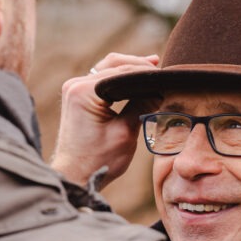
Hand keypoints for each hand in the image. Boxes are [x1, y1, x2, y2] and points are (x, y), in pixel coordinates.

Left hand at [50, 53, 160, 188]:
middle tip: (161, 67)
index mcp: (84, 92)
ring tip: (152, 68)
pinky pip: (101, 80)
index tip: (166, 75)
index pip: (122, 72)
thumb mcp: (126, 133)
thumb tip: (161, 89)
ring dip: (128, 70)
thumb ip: (142, 106)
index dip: (146, 73)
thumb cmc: (98, 160)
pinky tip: (135, 79)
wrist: (74, 176)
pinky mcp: (76, 97)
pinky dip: (118, 79)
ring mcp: (74, 90)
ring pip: (107, 69)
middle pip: (112, 64)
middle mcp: (75, 85)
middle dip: (138, 66)